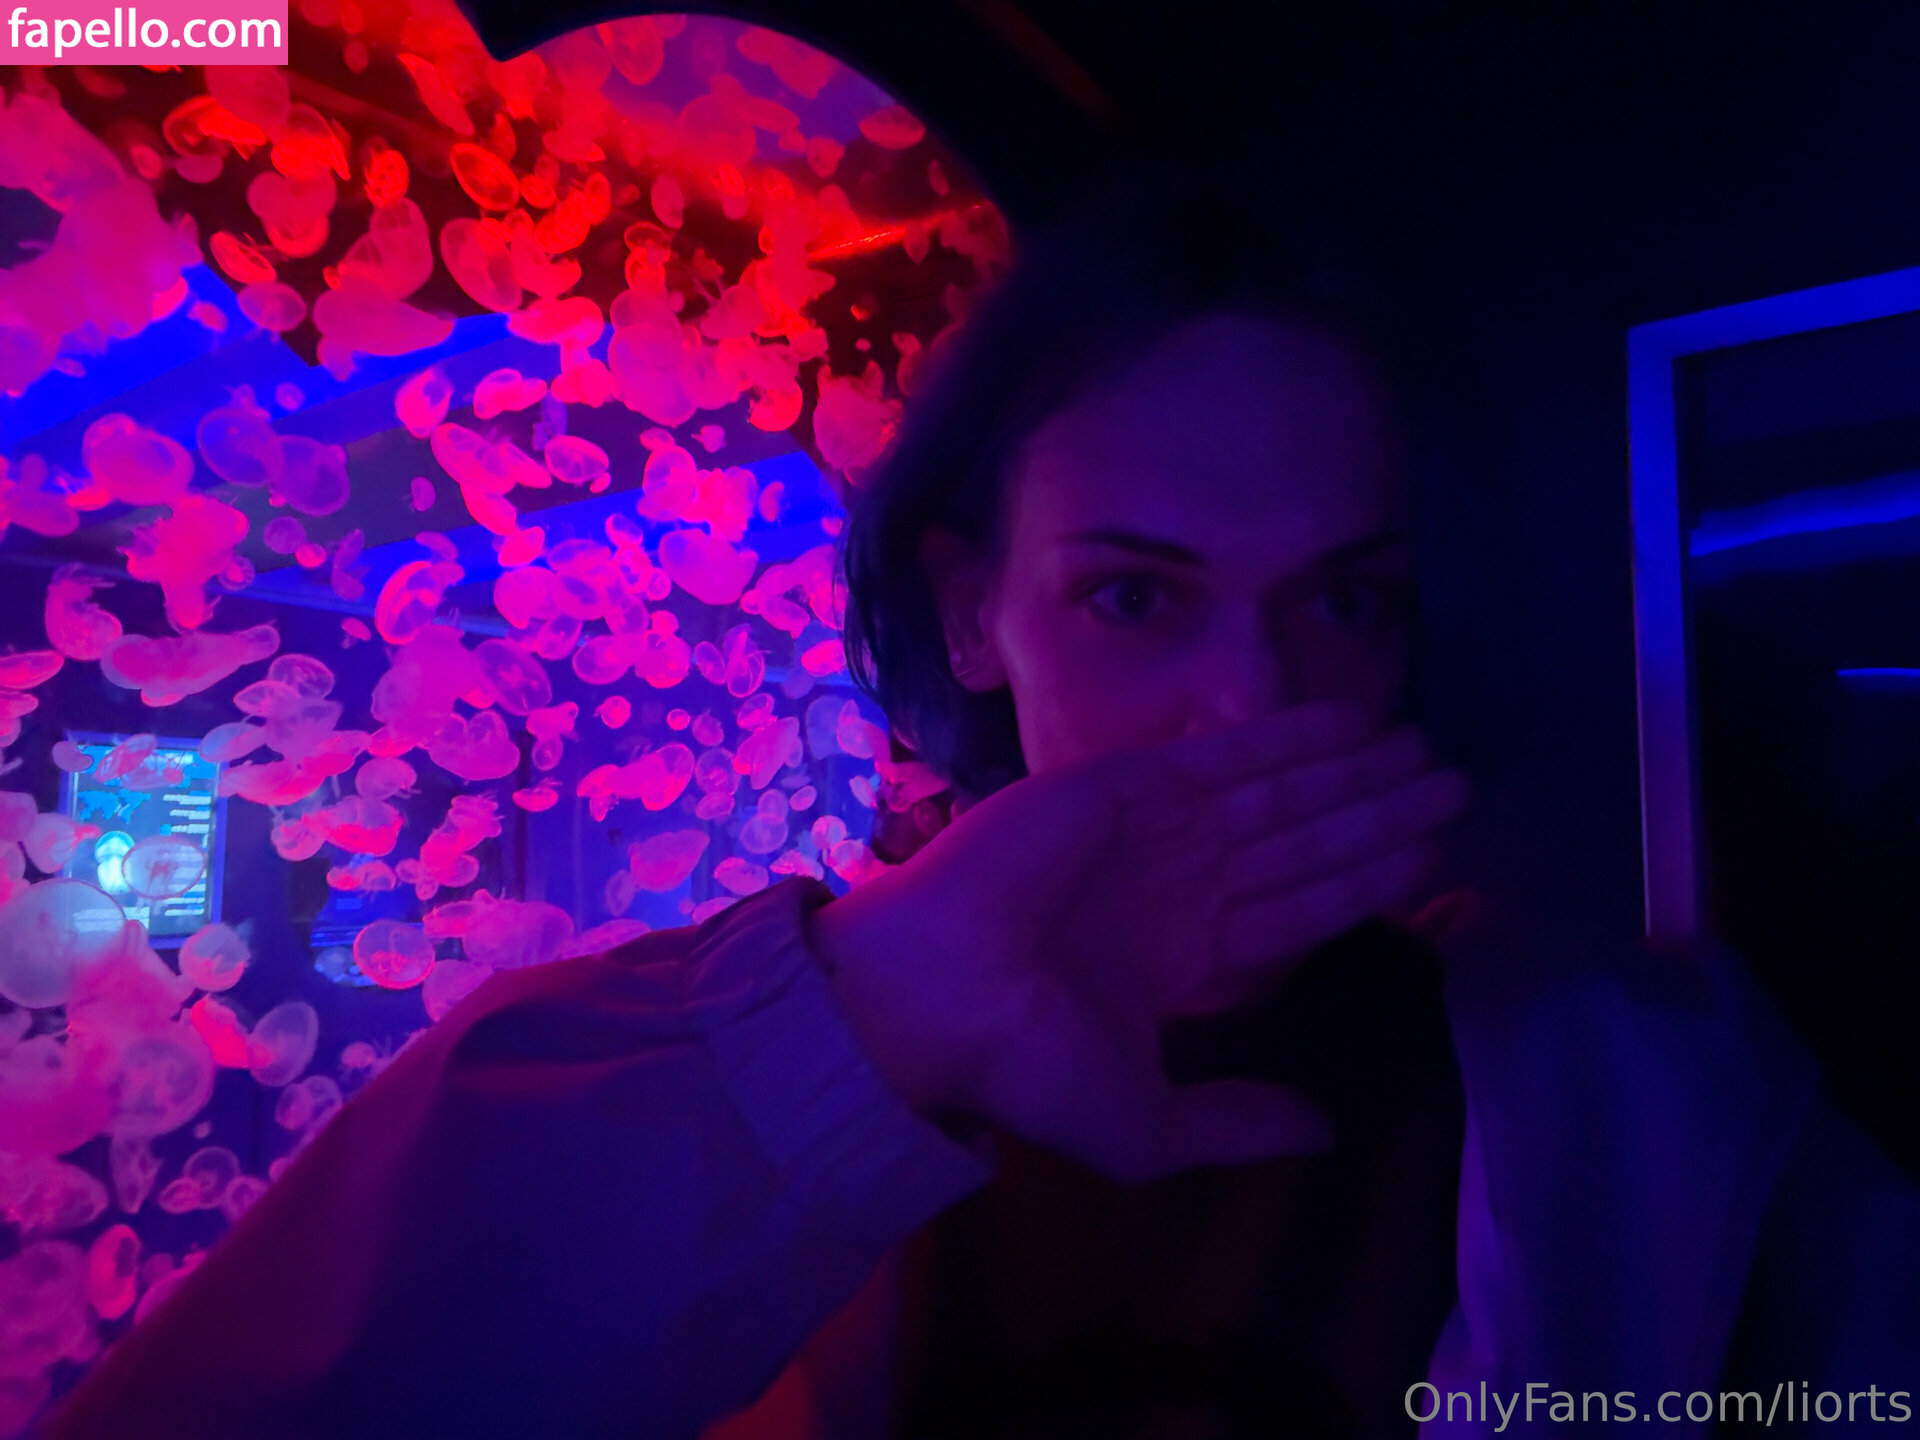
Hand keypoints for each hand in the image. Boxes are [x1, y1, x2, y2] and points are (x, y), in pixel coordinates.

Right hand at [807, 701, 1469, 1181]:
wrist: (940, 1003)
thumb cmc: (1033, 1069)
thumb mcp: (1150, 1129)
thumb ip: (1239, 1123)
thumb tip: (1325, 1134)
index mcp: (1184, 961)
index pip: (1300, 910)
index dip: (1366, 882)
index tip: (1432, 856)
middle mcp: (1179, 889)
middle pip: (1303, 843)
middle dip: (1375, 814)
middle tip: (1454, 783)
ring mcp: (1155, 833)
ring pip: (1278, 796)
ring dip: (1349, 772)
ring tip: (1423, 750)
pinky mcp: (1126, 785)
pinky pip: (1224, 757)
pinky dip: (1286, 737)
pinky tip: (1349, 723)